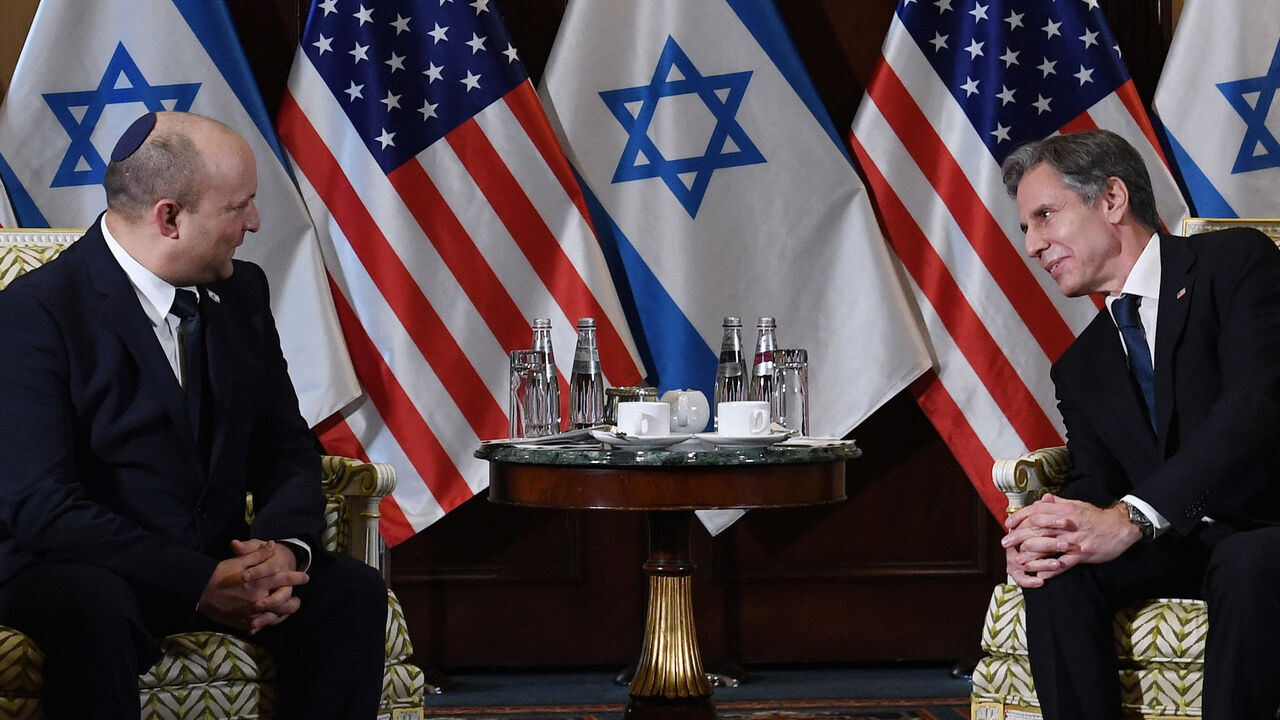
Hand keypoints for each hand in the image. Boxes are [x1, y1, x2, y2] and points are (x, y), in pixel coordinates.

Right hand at [199, 540, 308, 632]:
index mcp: (259, 582)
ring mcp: (250, 613)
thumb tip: (273, 545)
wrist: (199, 591)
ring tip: (286, 612)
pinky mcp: (241, 622)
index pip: (284, 579)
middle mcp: (258, 599)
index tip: (306, 578)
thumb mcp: (239, 560)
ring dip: (281, 615)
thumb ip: (258, 554)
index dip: (297, 578)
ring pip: (273, 617)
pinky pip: (257, 625)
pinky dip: (263, 623)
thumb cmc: (219, 573)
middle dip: (293, 603)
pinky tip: (266, 621)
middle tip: (298, 601)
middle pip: (283, 603)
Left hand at [1002, 494, 1140, 582]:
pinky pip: (1065, 562)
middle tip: (1005, 542)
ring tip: (1018, 560)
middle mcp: (1067, 524)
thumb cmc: (1096, 516)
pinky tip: (1040, 574)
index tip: (1008, 523)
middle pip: (1038, 529)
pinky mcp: (1083, 553)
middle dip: (1019, 536)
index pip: (1036, 512)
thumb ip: (1057, 504)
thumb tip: (1041, 500)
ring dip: (1031, 554)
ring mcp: (1075, 539)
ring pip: (1049, 545)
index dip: (1020, 517)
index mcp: (1064, 511)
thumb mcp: (1076, 505)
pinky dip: (1052, 568)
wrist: (1121, 527)